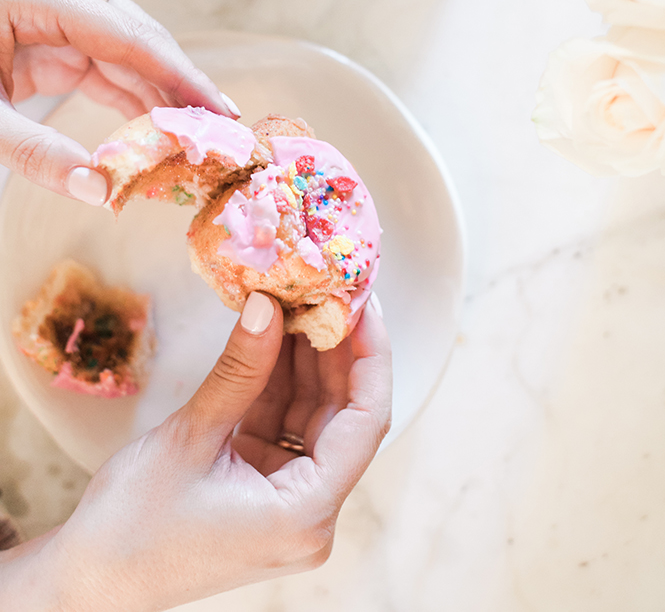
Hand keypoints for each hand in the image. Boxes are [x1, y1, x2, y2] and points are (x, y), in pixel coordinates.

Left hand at [0, 0, 238, 203]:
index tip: (219, 110)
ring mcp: (57, 9)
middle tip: (223, 129)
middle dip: (179, 85)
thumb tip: (101, 190)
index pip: (127, 35)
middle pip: (137, 38)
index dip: (179, 75)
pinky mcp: (54, 34)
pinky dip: (132, 97)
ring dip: (161, 94)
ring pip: (128, 52)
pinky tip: (160, 128)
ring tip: (201, 135)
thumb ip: (35, 154)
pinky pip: (107, 64)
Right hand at [0, 293, 391, 611]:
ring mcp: (288, 503)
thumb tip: (270, 305)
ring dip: (303, 362)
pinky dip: (277, 384)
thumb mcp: (191, 437)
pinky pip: (283, 427)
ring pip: (312, 417)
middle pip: (342, 416)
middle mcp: (309, 513)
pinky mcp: (263, 492)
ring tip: (296, 301)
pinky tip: (271, 337)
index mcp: (306, 513)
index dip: (370, 357)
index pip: (365, 422)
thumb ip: (239, 370)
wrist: (89, 581)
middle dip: (333, 351)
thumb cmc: (133, 525)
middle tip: (326, 289)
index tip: (361, 304)